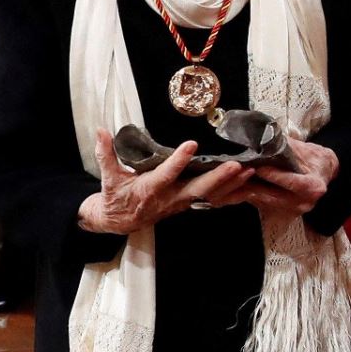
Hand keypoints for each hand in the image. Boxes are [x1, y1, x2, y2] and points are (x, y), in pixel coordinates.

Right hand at [75, 130, 254, 235]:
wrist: (120, 221)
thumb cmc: (115, 196)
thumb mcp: (108, 177)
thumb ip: (106, 153)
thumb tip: (101, 130)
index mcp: (149, 190)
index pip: (165, 175)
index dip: (178, 162)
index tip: (191, 145)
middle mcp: (170, 198)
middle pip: (197, 189)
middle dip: (218, 178)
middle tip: (236, 165)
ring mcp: (182, 203)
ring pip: (210, 195)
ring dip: (231, 185)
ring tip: (249, 171)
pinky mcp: (189, 203)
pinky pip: (213, 199)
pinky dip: (230, 193)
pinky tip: (246, 183)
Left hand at [208, 138, 338, 216]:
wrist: (323, 172)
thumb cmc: (314, 158)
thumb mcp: (304, 149)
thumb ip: (285, 146)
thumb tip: (264, 138)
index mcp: (313, 187)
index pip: (292, 182)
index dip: (275, 175)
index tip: (258, 167)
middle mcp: (303, 203)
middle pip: (274, 195)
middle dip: (254, 184)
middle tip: (236, 173)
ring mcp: (292, 210)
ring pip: (265, 201)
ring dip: (248, 190)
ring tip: (232, 178)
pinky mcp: (281, 212)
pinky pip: (262, 204)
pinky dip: (249, 194)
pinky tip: (237, 184)